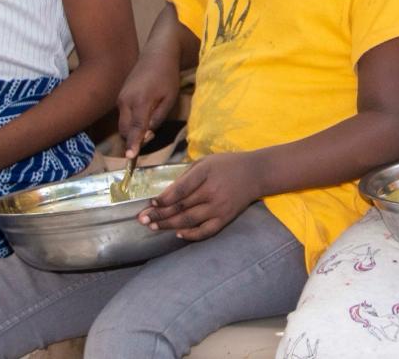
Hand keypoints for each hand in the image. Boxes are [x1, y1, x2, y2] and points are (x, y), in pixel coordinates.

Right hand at [117, 55, 179, 158]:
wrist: (157, 54)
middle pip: (125, 129)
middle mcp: (125, 101)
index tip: (130, 157)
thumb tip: (147, 133)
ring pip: (122, 123)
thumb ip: (158, 117)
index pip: (136, 128)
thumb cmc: (168, 76)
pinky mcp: (120, 96)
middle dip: (134, 138)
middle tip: (151, 134)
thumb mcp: (169, 98)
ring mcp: (120, 98)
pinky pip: (123, 114)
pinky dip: (131, 120)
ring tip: (150, 121)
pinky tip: (144, 113)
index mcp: (140, 102)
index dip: (133, 143)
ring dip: (132, 130)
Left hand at [139, 152, 261, 240]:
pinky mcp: (226, 218)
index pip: (180, 189)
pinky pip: (206, 231)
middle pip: (180, 206)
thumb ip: (186, 177)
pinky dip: (191, 235)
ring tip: (153, 227)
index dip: (162, 199)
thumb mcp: (206, 162)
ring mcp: (219, 207)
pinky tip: (178, 234)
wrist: (256, 173)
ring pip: (188, 220)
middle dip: (158, 214)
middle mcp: (212, 191)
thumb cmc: (227, 165)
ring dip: (168, 225)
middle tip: (142, 219)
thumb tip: (165, 195)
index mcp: (206, 173)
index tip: (149, 203)